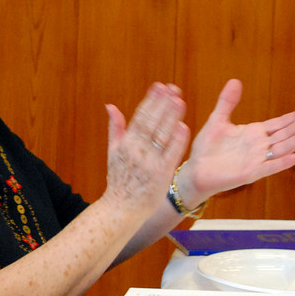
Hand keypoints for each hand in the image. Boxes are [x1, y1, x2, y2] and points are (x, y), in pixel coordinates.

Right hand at [102, 82, 189, 215]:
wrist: (121, 208)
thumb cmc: (119, 180)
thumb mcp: (112, 152)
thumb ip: (115, 128)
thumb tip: (111, 106)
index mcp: (125, 144)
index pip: (139, 117)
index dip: (150, 101)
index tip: (159, 87)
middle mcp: (136, 151)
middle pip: (151, 123)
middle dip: (162, 104)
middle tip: (173, 88)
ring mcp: (149, 162)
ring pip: (161, 135)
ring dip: (171, 117)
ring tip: (180, 100)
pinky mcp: (161, 174)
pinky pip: (170, 154)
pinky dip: (176, 141)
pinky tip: (183, 126)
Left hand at [178, 79, 294, 203]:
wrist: (196, 170)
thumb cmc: (207, 148)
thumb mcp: (217, 120)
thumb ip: (227, 102)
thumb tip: (235, 80)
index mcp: (254, 133)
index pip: (279, 123)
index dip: (294, 117)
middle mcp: (259, 146)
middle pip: (285, 134)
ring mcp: (257, 160)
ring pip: (282, 149)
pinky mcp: (250, 173)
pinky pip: (270, 167)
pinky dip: (283, 162)